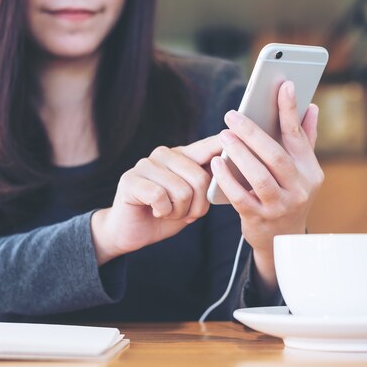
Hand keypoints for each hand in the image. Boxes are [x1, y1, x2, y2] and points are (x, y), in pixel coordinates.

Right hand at [91, 136, 221, 264]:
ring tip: (167, 211)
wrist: (131, 233)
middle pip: (200, 178)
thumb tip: (227, 171)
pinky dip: (163, 211)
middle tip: (183, 213)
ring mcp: (146, 165)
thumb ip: (206, 185)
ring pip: (182, 191)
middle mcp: (164, 154)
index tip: (236, 132)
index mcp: (181, 156)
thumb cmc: (164, 215)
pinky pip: (160, 197)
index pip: (207, 146)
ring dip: (178, 212)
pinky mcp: (131, 179)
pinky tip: (154, 211)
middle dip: (197, 206)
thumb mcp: (192, 200)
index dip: (221, 144)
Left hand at [210, 81, 323, 291]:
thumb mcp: (301, 171)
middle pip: (275, 156)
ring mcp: (280, 206)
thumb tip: (311, 106)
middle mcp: (299, 189)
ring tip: (223, 136)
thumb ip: (305, 140)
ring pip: (259, 176)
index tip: (283, 84)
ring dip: (239, 154)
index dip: (290, 110)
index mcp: (311, 171)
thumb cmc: (288, 195)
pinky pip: (240, 197)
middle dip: (253, 133)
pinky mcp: (259, 219)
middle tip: (232, 115)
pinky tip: (216, 163)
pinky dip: (227, 179)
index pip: (298, 136)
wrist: (281, 241)